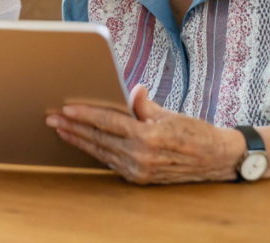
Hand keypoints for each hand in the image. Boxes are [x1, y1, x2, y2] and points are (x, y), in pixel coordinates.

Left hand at [45, 85, 245, 184]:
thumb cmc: (195, 131)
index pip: (108, 122)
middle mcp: (141, 157)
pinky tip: (82, 143)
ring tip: (61, 129)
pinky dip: (95, 151)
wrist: (216, 159)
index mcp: (148, 137)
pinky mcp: (140, 178)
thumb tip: (132, 90)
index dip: (85, 114)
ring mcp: (139, 171)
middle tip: (52, 117)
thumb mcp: (170, 113)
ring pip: (101, 152)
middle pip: (98, 139)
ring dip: (78, 140)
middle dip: (73, 127)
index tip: (65, 108)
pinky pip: (111, 162)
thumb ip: (145, 104)